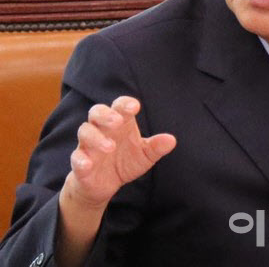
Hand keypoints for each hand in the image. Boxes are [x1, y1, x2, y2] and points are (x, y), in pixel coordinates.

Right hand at [61, 95, 175, 209]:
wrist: (105, 185)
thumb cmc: (125, 162)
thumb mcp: (144, 155)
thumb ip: (156, 147)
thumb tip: (171, 140)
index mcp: (120, 123)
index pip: (120, 106)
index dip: (125, 104)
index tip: (135, 107)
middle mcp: (102, 130)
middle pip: (97, 112)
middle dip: (106, 115)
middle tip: (118, 121)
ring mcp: (88, 145)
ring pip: (85, 132)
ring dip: (96, 138)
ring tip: (110, 147)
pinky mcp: (79, 162)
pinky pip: (75, 157)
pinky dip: (80, 160)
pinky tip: (88, 164)